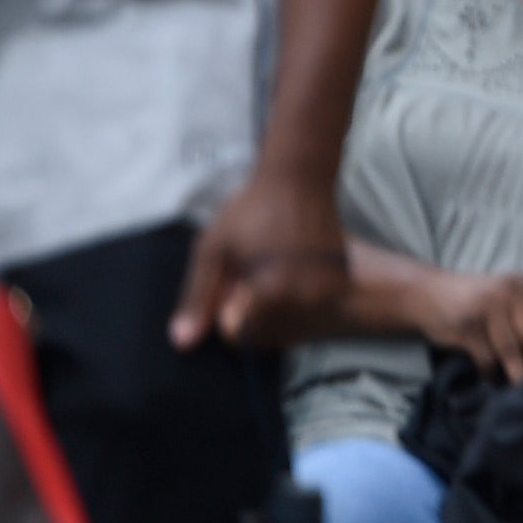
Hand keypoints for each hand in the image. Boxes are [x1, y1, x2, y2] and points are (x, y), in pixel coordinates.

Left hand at [172, 162, 348, 350]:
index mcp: (274, 295)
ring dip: (274, 303)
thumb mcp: (213, 251)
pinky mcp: (341, 283)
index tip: (232, 277)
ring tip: (270, 262)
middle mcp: (307, 300)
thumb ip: (198, 298)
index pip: (237, 334)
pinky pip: (308, 308)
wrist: (300, 179)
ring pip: (288, 321)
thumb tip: (182, 344)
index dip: (226, 307)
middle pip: (265, 331)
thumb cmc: (252, 211)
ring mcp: (329, 292)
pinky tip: (291, 262)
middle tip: (251, 267)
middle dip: (250, 308)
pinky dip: (295, 295)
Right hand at [415, 267, 522, 383]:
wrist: (428, 293)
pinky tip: (492, 380)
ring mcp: (487, 306)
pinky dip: (491, 373)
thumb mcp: (511, 299)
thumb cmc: (479, 302)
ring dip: (519, 374)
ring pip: (511, 350)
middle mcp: (511, 291)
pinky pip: (486, 357)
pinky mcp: (466, 324)